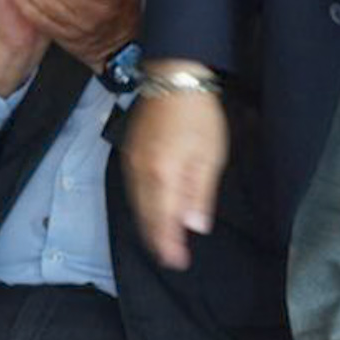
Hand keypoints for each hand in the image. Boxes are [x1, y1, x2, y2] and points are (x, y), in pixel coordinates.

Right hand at [122, 70, 228, 269]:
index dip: (169, 244)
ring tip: (159, 240)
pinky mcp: (130, 150)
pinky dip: (141, 204)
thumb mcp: (210, 156)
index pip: (162, 220)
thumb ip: (199, 193)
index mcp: (163, 175)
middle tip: (169, 258)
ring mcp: (132, 159)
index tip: (177, 262)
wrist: (174, 77)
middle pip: (145, 214)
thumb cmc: (198, 114)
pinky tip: (149, 208)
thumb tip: (193, 225)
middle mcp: (141, 171)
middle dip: (156, 238)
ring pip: (136, 202)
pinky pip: (132, 186)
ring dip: (147, 223)